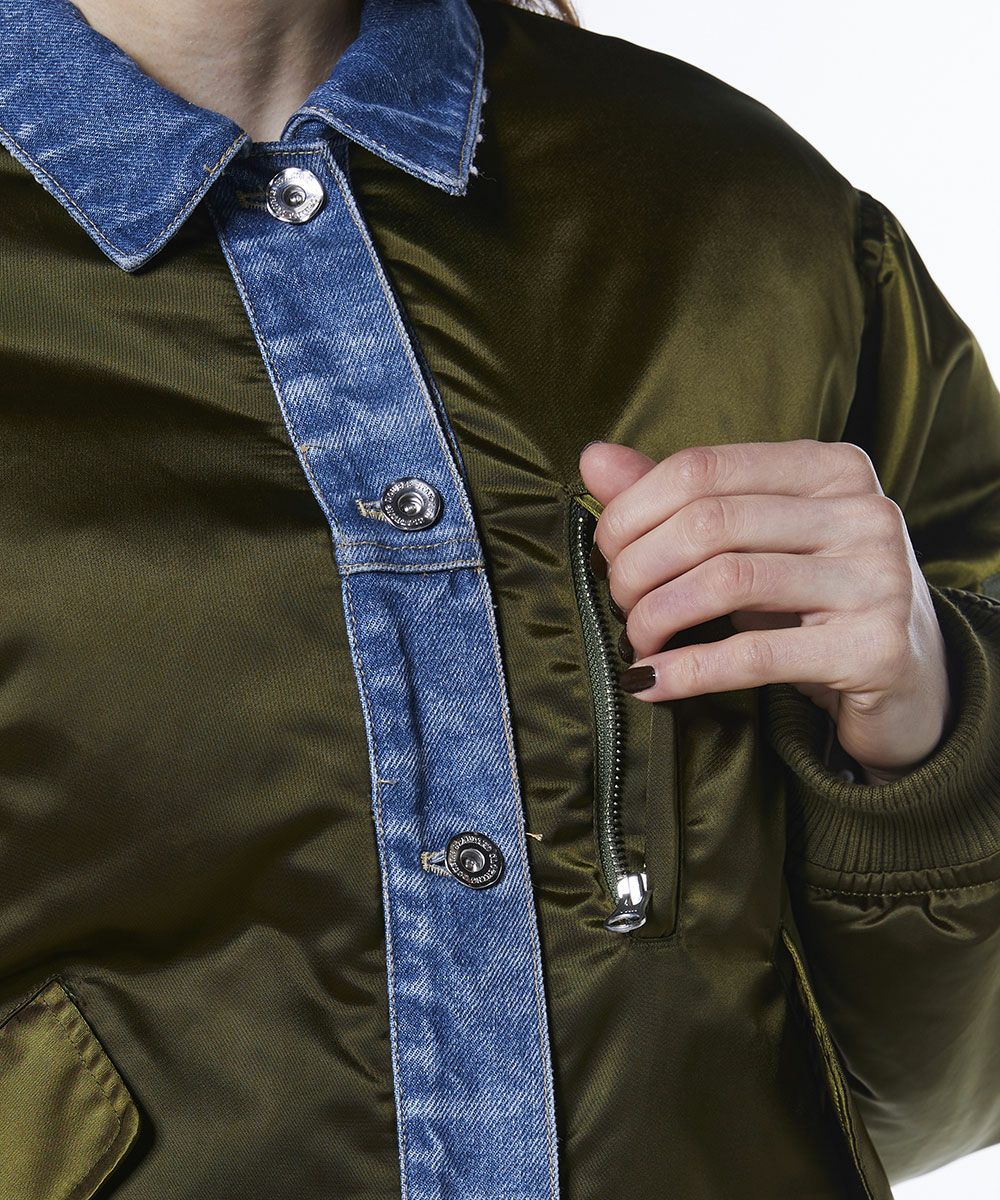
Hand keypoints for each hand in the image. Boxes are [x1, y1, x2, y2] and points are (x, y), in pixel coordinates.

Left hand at [579, 439, 953, 784]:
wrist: (910, 684)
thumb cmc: (817, 604)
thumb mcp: (755, 544)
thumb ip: (680, 501)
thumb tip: (595, 460)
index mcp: (830, 468)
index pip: (704, 468)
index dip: (633, 510)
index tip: (605, 552)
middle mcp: (862, 511)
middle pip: (709, 522)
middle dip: (637, 567)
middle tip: (617, 604)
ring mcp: (876, 578)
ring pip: (727, 581)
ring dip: (656, 617)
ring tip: (634, 643)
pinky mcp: (874, 648)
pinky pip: (755, 655)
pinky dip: (688, 670)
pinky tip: (650, 682)